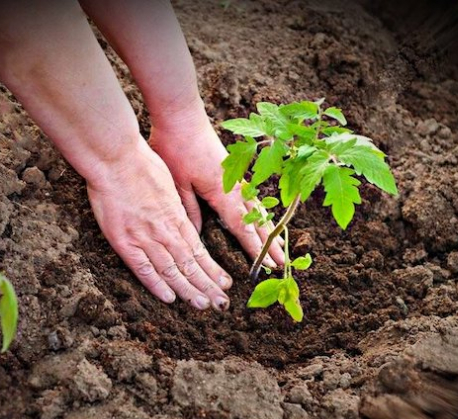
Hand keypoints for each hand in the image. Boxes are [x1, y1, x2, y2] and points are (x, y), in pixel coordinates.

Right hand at [86, 138, 232, 309]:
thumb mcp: (168, 183)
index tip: (225, 282)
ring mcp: (145, 237)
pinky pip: (143, 268)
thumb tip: (181, 218)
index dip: (212, 269)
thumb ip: (174, 206)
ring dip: (189, 290)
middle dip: (208, 286)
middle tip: (222, 303)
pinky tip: (170, 298)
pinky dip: (157, 284)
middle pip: (191, 264)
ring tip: (204, 305)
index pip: (199, 250)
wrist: (115, 158)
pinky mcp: (124, 241)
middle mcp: (165, 231)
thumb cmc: (140, 164)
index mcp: (176, 216)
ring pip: (172, 270)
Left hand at [149, 105, 284, 267]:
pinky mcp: (233, 169)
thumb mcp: (177, 183)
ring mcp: (236, 177)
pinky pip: (251, 196)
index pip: (242, 226)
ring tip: (279, 246)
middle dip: (269, 243)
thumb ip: (189, 210)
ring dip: (268, 228)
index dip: (254, 247)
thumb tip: (197, 236)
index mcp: (221, 191)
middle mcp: (234, 186)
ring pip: (257, 208)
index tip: (267, 265)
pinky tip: (262, 217)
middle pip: (256, 220)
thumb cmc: (175, 146)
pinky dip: (260, 211)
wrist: (181, 114)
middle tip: (282, 264)